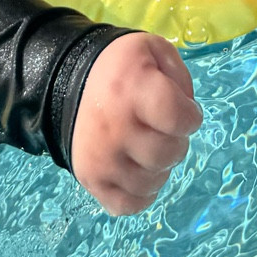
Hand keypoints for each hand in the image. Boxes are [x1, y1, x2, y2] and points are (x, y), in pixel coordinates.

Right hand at [69, 32, 201, 214]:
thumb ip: (180, 78)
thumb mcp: (154, 51)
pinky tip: (136, 169)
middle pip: (168, 155)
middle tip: (162, 128)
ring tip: (146, 145)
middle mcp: (114, 128)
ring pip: (152, 183)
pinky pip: (128, 205)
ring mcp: (101, 159)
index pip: (181, 119)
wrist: (66, 82)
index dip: (190, 116)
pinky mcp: (90, 180)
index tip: (183, 110)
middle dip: (175, 141)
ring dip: (158, 167)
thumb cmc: (121, 68)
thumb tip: (188, 115)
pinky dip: (140, 193)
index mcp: (132, 90)